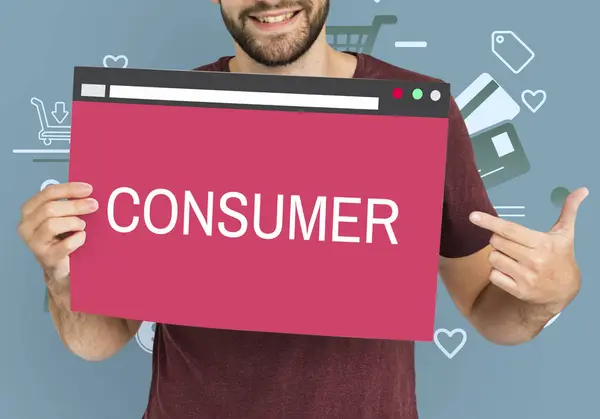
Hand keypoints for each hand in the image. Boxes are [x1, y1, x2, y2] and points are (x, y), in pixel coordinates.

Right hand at [17, 182, 98, 284]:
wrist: (60, 267)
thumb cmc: (62, 237)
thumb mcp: (62, 216)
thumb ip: (68, 203)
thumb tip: (88, 192)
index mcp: (29, 211)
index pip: (48, 193)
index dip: (69, 189)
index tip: (88, 189)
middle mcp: (26, 226)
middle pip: (50, 208)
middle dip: (75, 205)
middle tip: (94, 205)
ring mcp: (34, 243)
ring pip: (53, 224)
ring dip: (74, 222)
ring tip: (82, 226)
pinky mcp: (46, 257)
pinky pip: (66, 244)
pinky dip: (78, 239)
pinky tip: (81, 237)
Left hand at [468, 187, 588, 313]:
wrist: (565, 290)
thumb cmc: (561, 257)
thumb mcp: (565, 234)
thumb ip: (569, 210)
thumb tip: (582, 190)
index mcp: (543, 243)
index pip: (510, 229)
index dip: (490, 222)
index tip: (473, 216)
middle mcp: (535, 260)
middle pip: (497, 242)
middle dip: (498, 239)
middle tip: (511, 244)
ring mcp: (526, 277)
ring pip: (493, 258)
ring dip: (498, 256)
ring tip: (513, 258)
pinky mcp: (519, 291)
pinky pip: (493, 275)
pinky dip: (497, 272)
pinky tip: (511, 272)